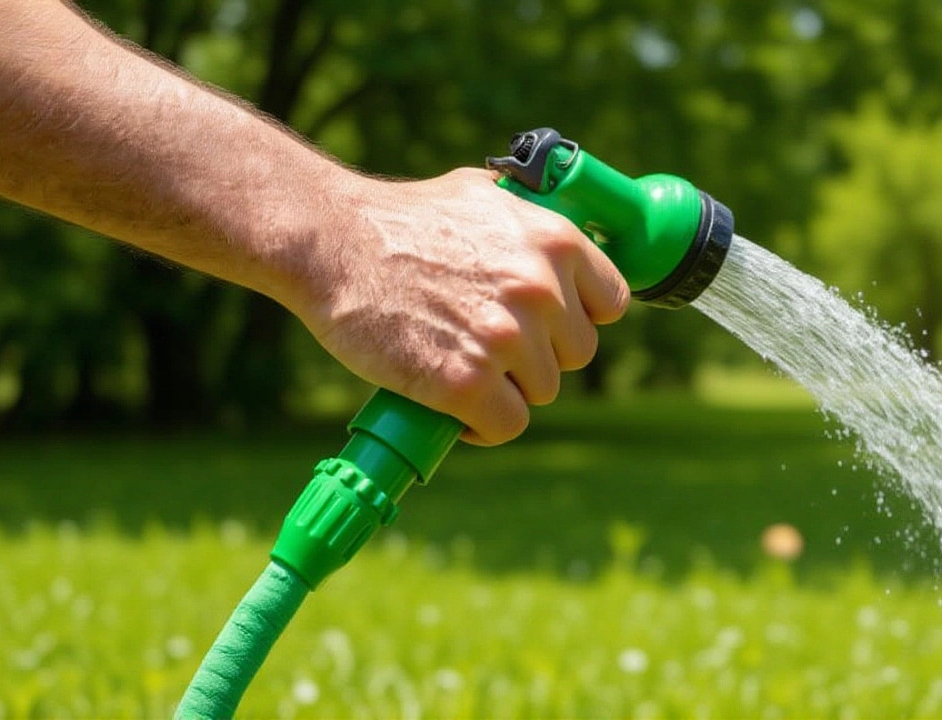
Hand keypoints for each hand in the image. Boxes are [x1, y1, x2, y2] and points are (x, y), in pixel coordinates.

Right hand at [293, 167, 629, 445]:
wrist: (331, 241)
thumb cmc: (401, 217)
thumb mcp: (482, 194)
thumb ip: (530, 219)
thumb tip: (561, 236)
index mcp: (555, 241)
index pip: (610, 303)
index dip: (577, 319)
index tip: (549, 326)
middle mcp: (540, 289)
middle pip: (576, 354)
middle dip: (538, 356)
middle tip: (488, 346)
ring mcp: (506, 338)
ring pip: (541, 392)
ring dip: (506, 390)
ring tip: (461, 369)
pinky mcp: (467, 383)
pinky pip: (506, 425)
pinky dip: (482, 427)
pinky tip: (456, 410)